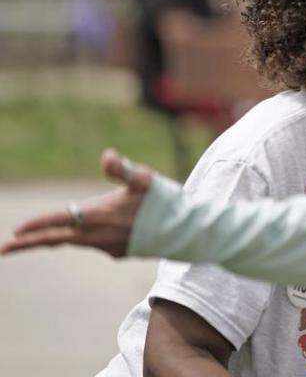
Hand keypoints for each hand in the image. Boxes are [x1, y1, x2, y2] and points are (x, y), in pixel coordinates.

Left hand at [1, 149, 153, 257]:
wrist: (186, 232)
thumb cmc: (165, 202)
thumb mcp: (145, 179)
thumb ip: (122, 169)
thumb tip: (106, 155)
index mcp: (99, 216)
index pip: (59, 221)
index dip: (36, 225)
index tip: (14, 232)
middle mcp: (98, 236)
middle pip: (56, 239)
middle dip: (29, 243)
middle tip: (3, 249)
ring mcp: (107, 247)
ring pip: (74, 241)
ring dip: (55, 238)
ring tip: (37, 237)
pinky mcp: (117, 252)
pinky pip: (95, 243)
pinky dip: (87, 236)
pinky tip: (100, 229)